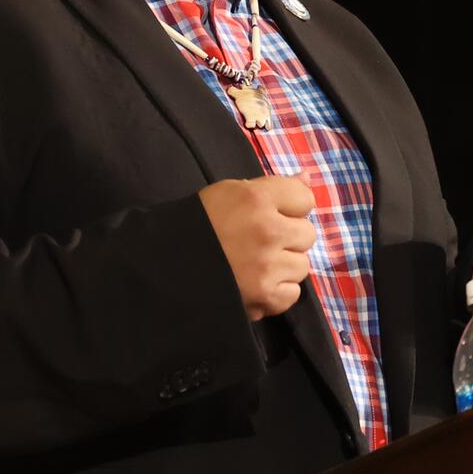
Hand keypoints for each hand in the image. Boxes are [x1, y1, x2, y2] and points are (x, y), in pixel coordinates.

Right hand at [199, 175, 315, 319]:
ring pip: (302, 265)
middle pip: (307, 234)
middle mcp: (267, 231)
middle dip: (288, 237)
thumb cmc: (199, 222)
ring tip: (256, 264)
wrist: (165, 262)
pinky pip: (292, 293)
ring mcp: (267, 266)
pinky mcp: (263, 296)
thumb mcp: (231, 192)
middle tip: (261, 241)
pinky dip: (276, 291)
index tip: (271, 214)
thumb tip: (308, 177)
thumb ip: (273, 186)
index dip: (289, 207)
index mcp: (256, 198)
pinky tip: (256, 283)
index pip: (305, 198)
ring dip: (283, 265)